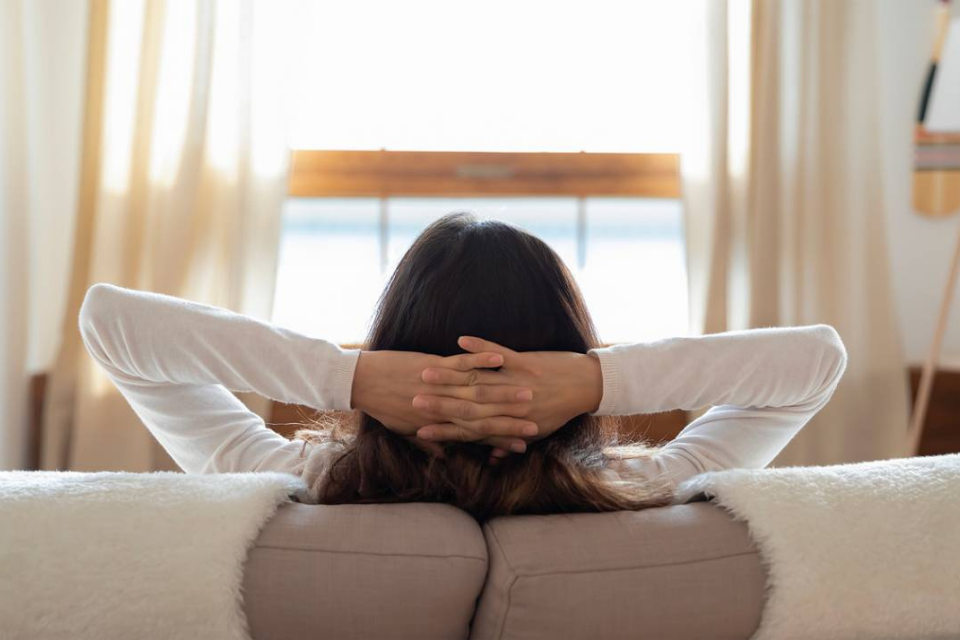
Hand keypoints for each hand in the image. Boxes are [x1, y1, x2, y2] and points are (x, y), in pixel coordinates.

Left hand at [350, 349, 536, 451]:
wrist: (360, 383)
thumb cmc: (382, 406)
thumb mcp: (404, 429)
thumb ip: (428, 442)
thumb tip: (444, 454)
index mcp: (439, 423)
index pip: (478, 434)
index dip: (502, 439)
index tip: (525, 443)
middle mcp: (443, 407)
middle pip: (484, 414)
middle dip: (512, 418)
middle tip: (537, 422)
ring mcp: (440, 385)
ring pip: (478, 389)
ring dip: (505, 391)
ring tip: (530, 391)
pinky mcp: (433, 364)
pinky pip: (461, 362)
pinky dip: (481, 358)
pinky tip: (499, 357)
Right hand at [414, 336, 603, 458]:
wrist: (586, 388)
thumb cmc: (558, 411)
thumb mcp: (534, 431)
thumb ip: (508, 442)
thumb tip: (491, 457)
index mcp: (508, 423)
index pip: (468, 431)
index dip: (443, 431)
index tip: (418, 431)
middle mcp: (507, 406)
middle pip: (466, 406)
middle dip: (436, 404)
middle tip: (412, 402)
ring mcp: (515, 382)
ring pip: (477, 380)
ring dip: (449, 375)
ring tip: (425, 372)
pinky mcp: (524, 362)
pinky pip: (498, 353)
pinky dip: (480, 347)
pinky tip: (461, 338)